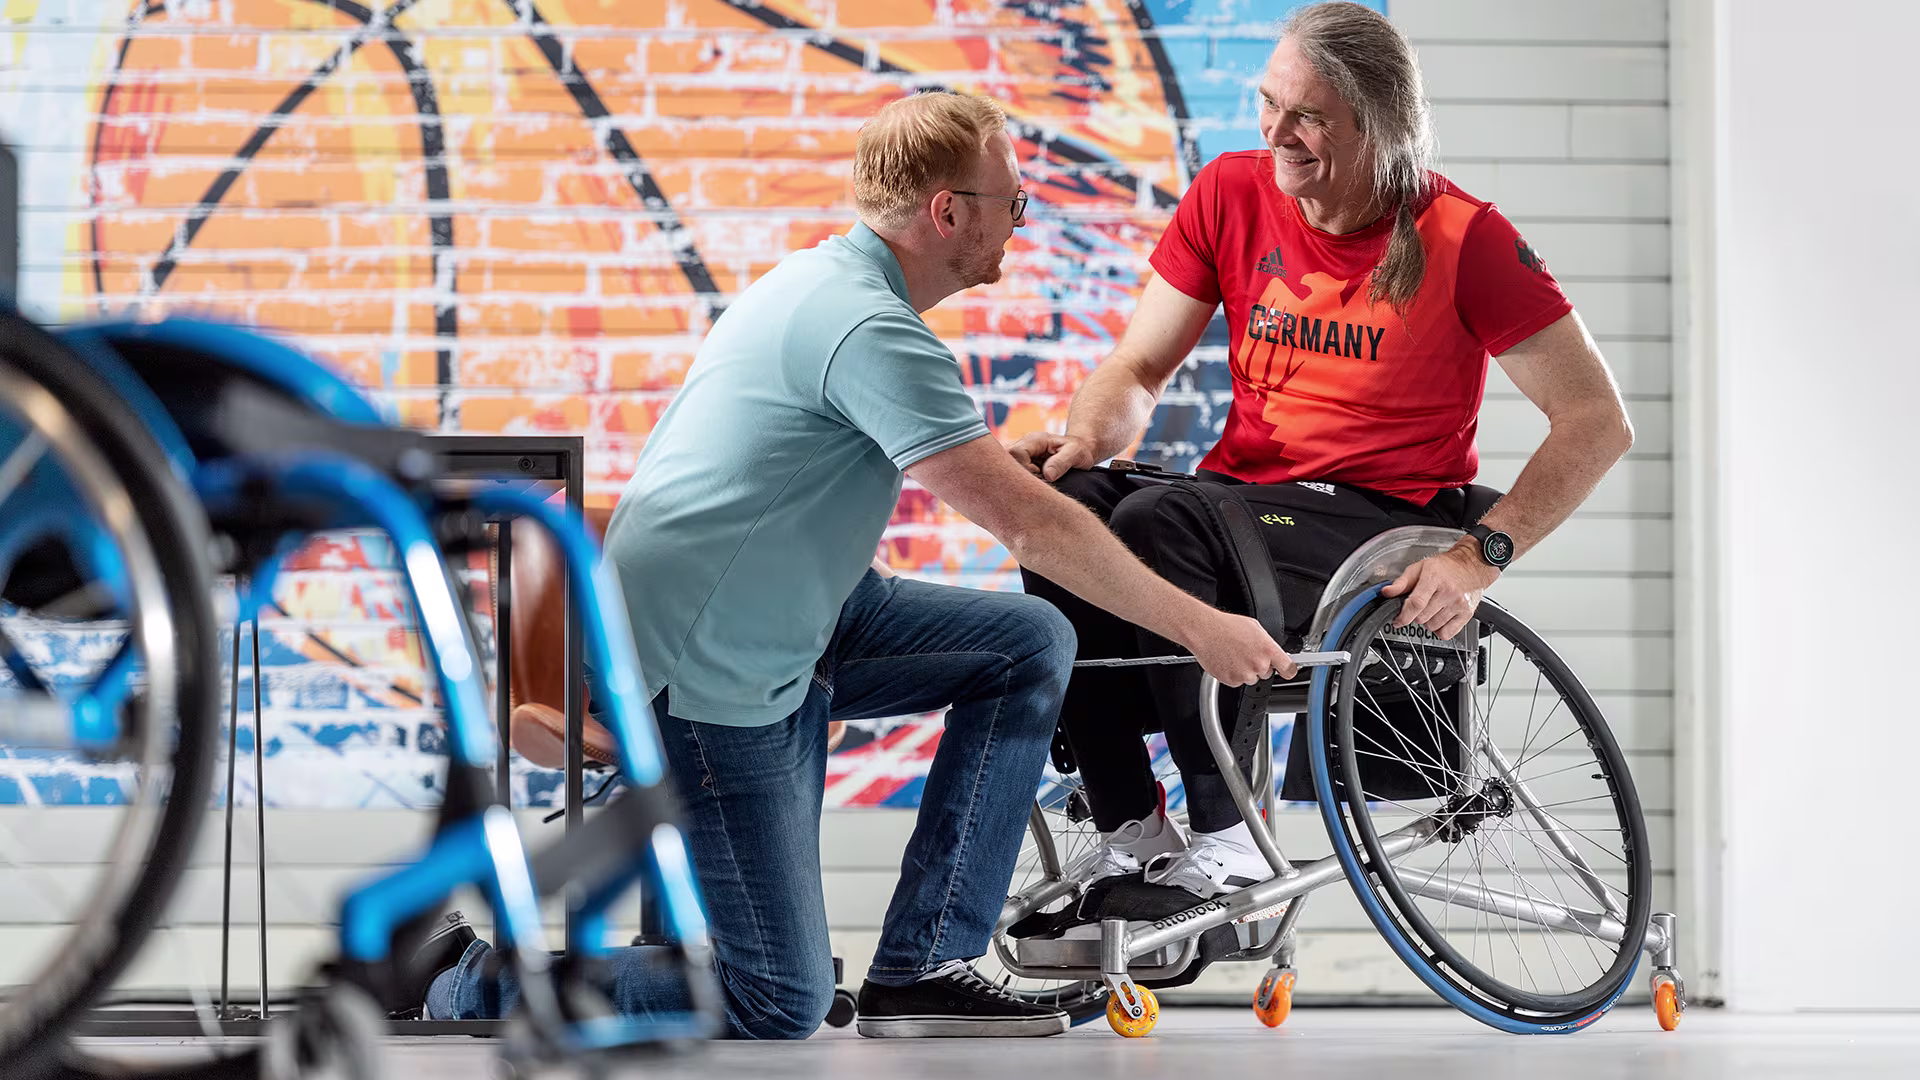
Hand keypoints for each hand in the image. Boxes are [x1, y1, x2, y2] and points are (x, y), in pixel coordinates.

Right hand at [1005, 432, 1097, 480]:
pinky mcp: (1022, 465)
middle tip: (1040, 483)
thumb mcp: (1076, 454)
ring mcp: (1021, 456)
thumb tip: (1048, 475)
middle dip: (1021, 477)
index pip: (1016, 453)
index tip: (1042, 476)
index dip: (1025, 468)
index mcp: (1034, 440)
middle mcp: (1024, 446)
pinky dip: (1024, 484)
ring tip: (1040, 484)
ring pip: (1009, 470)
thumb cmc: (1078, 450)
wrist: (1078, 451)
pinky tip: (1037, 485)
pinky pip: (1015, 476)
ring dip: (1022, 481)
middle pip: (1007, 461)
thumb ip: (1062, 462)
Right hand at [1186, 610, 1296, 686]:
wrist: (1204, 631)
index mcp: (1268, 650)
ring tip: (1234, 655)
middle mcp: (1259, 664)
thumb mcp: (1255, 627)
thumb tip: (1273, 650)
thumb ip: (1267, 643)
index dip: (1288, 670)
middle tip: (1246, 653)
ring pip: (1251, 678)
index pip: (1288, 669)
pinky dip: (1233, 674)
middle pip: (1267, 673)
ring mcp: (1245, 674)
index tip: (1287, 670)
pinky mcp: (1231, 681)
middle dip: (1259, 666)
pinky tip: (1227, 661)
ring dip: (1245, 670)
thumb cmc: (1226, 626)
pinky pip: (1237, 681)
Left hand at [1381, 546, 1500, 639]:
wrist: (1471, 566)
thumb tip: (1386, 592)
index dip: (1403, 616)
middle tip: (1419, 606)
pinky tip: (1439, 618)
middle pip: (1422, 617)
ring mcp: (1459, 604)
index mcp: (1434, 578)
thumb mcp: (1419, 568)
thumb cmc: (1445, 567)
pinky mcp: (1467, 614)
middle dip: (1415, 615)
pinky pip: (1446, 633)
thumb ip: (1401, 582)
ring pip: (1432, 626)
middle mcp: (1449, 592)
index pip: (1416, 603)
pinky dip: (1439, 630)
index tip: (1398, 620)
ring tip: (1432, 608)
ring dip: (1427, 622)